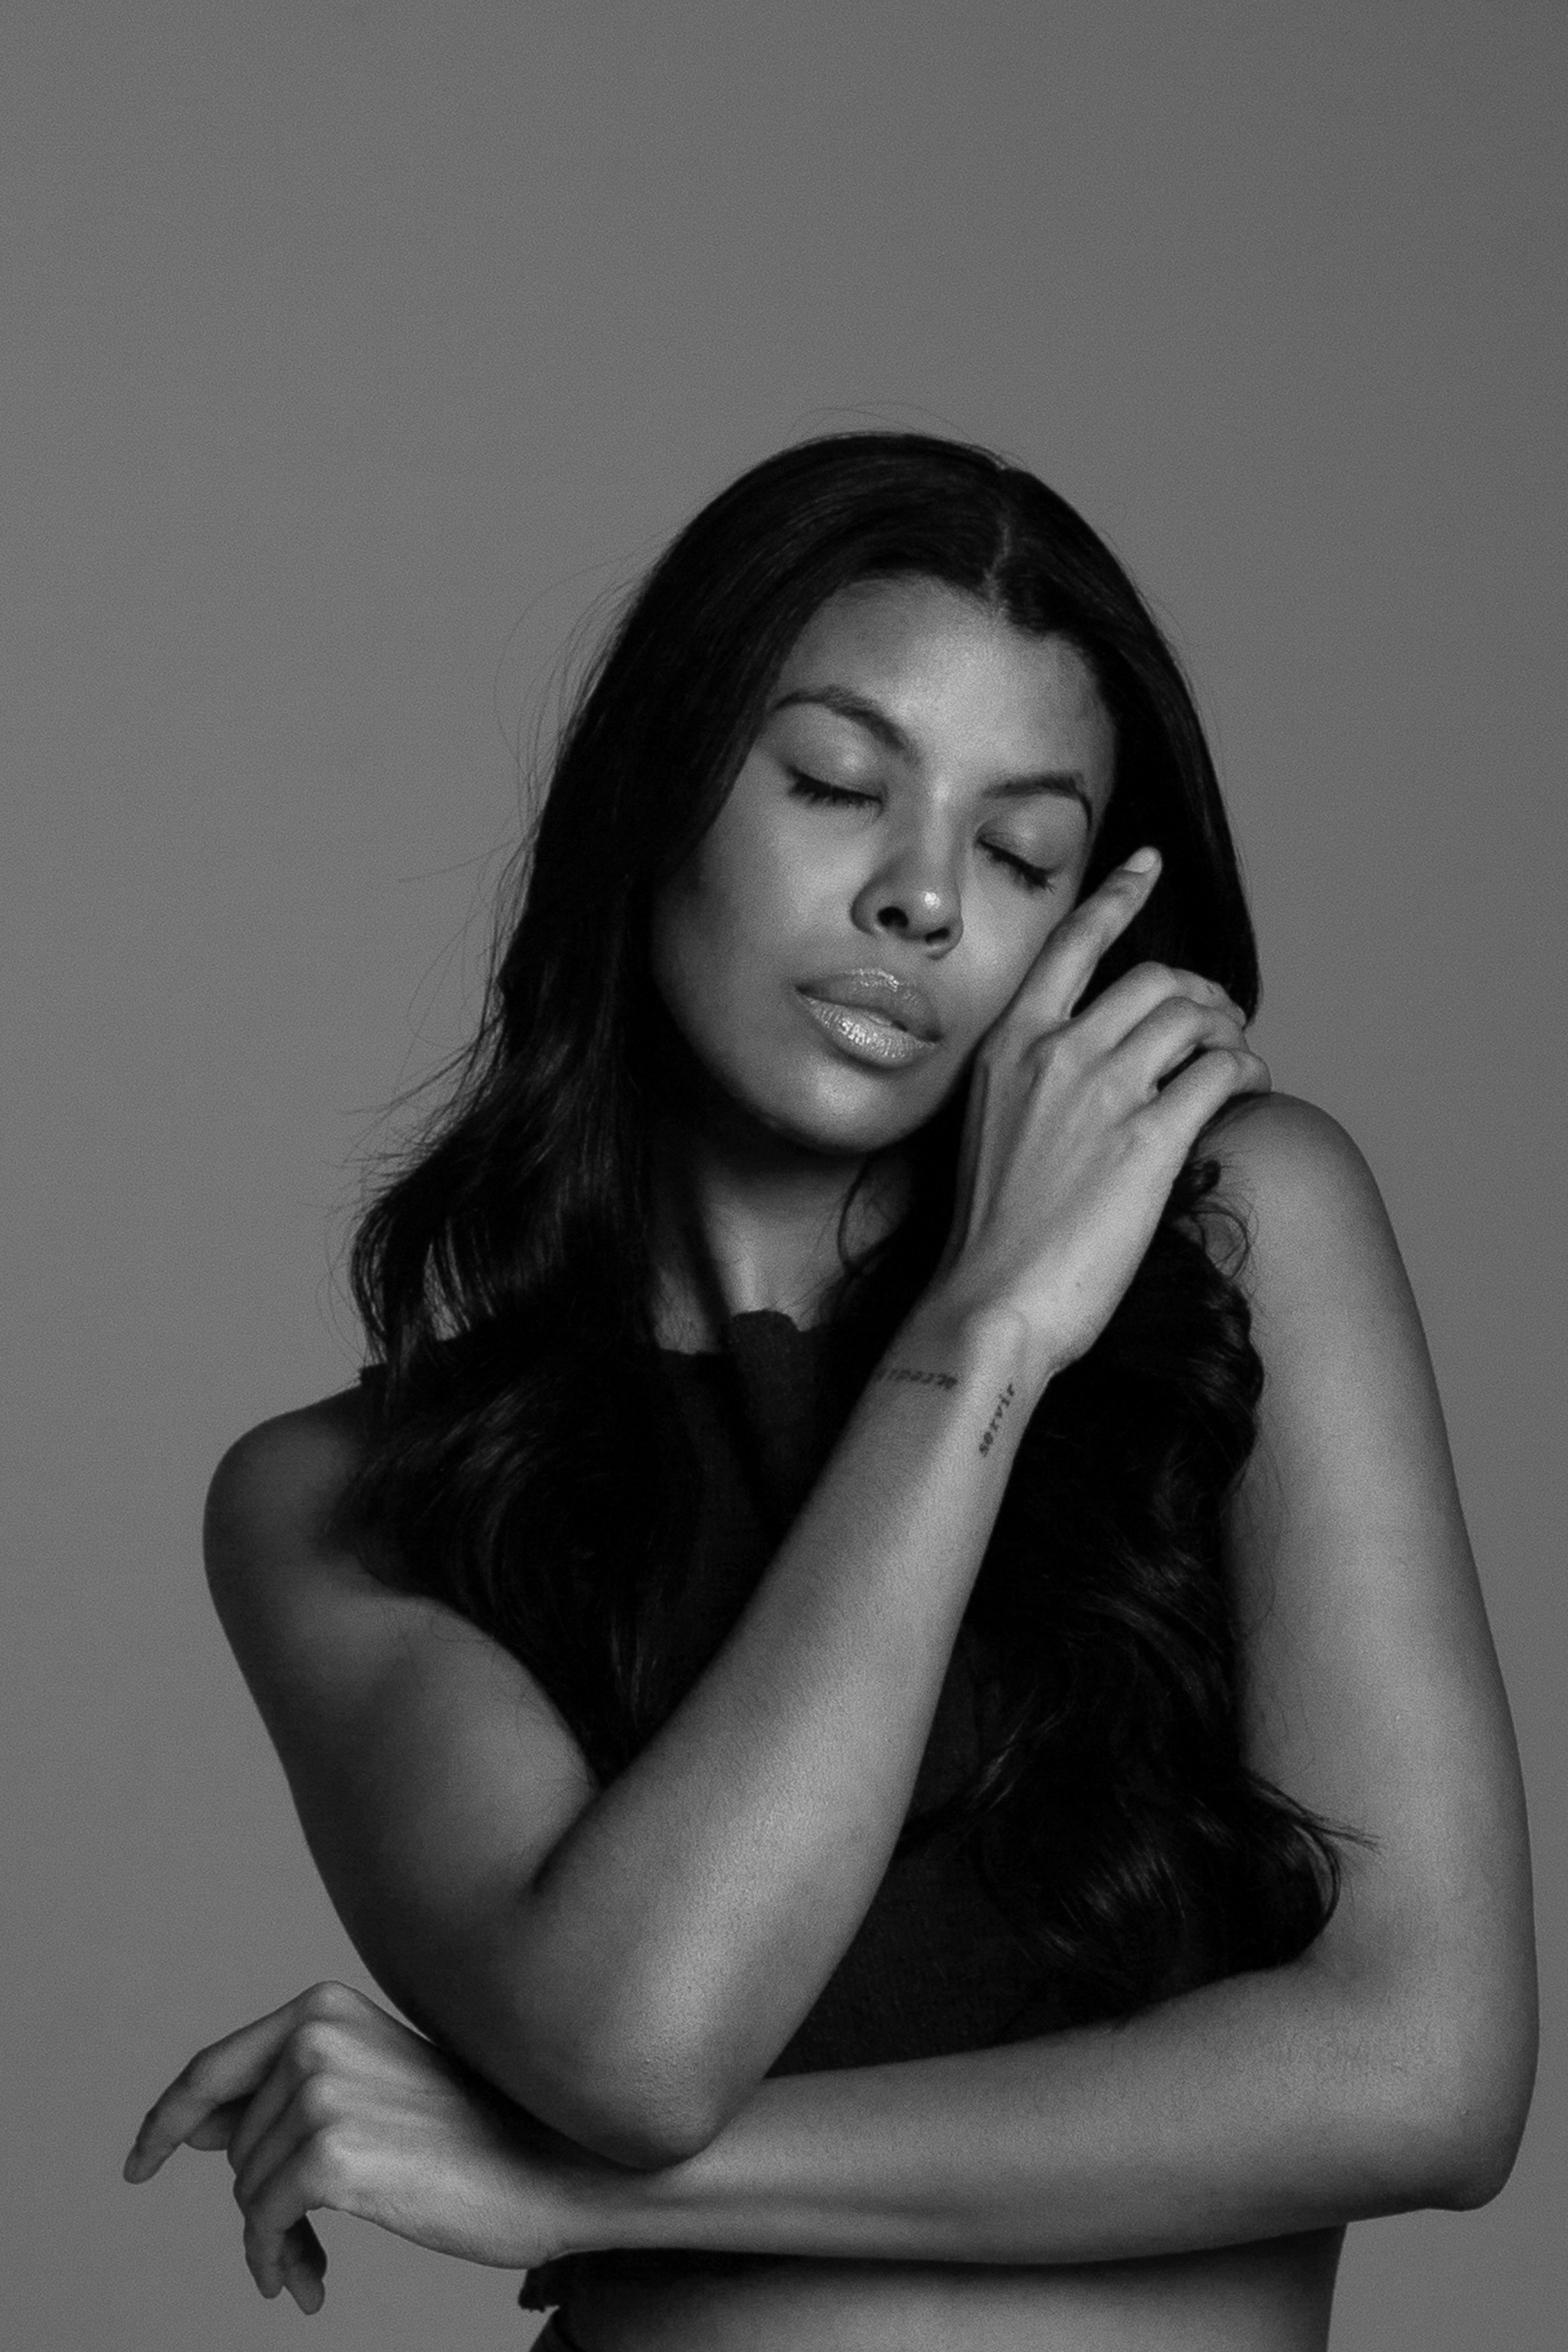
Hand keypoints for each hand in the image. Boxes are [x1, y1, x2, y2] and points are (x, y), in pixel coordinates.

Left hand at [123, 1981, 590, 2313]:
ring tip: (316, 2262)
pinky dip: (273, 2261)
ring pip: (244, 2191)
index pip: (212, 2069)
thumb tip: (194, 2129)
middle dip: (257, 2201)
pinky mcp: (332, 2154)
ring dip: (273, 2239)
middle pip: (233, 2144)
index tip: (140, 2162)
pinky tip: (306, 2283)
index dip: (164, 2121)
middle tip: (300, 2245)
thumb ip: (284, 2094)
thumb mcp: (369, 2089)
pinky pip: (261, 2225)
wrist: (552, 2162)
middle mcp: (316, 2034)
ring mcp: (323, 2090)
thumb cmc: (469, 2133)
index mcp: (324, 2005)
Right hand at [930, 848, 1268, 1379]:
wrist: (987, 1305)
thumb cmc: (988, 1237)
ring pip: (1195, 1017)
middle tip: (1217, 1023)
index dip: (1117, 896)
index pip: (1071, 946)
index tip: (1149, 861)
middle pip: (1155, 980)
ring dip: (1230, 1031)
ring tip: (1236, 1061)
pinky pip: (1221, 1073)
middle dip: (1200, 992)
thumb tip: (1096, 1074)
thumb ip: (1034, 1088)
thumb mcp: (991, 1132)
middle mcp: (1056, 1055)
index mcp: (1009, 1048)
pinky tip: (1250, 1091)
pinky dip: (1248, 1073)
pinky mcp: (1150, 1141)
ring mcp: (1104, 1094)